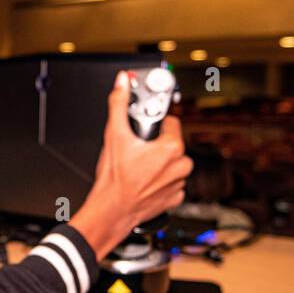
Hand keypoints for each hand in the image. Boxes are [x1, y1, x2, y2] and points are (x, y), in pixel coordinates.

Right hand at [69, 71, 192, 258]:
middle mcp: (181, 165)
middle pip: (171, 144)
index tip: (144, 132)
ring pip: (172, 164)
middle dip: (156, 145)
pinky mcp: (175, 198)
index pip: (171, 123)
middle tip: (137, 151)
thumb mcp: (114, 134)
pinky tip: (143, 182)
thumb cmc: (115, 178)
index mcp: (172, 147)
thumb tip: (122, 82)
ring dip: (158, 164)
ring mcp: (179, 183)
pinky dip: (159, 182)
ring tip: (138, 168)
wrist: (112, 210)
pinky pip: (171, 183)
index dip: (155, 126)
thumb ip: (119, 103)